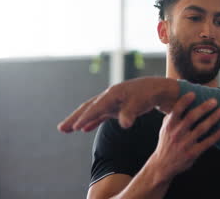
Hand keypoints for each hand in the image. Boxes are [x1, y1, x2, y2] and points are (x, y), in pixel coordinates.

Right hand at [57, 77, 178, 132]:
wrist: (159, 89)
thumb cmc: (149, 94)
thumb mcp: (140, 103)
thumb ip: (130, 113)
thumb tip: (124, 124)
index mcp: (113, 93)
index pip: (96, 107)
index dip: (86, 118)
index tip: (75, 127)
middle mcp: (109, 96)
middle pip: (89, 108)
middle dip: (75, 118)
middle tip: (61, 129)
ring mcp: (112, 101)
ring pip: (92, 111)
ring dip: (80, 120)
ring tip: (65, 129)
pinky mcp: (116, 106)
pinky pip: (101, 115)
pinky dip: (92, 121)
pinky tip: (85, 129)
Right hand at [151, 92, 219, 180]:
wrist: (163, 165)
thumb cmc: (166, 142)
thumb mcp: (165, 127)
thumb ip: (173, 115)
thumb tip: (183, 99)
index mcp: (170, 125)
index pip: (177, 110)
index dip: (184, 101)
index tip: (194, 93)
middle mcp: (177, 133)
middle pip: (191, 117)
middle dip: (204, 108)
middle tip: (214, 101)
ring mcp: (185, 144)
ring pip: (201, 129)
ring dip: (212, 119)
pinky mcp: (193, 153)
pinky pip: (207, 143)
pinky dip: (215, 136)